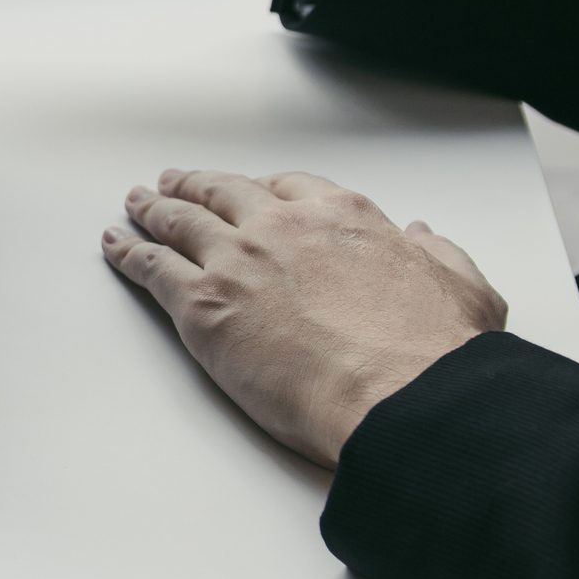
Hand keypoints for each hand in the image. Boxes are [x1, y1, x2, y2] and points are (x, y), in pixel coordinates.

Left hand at [104, 169, 507, 466]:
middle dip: (196, 186)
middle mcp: (283, 226)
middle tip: (174, 183)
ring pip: (180, 222)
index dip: (262, 189)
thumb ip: (438, 254)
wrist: (402, 395)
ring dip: (154, 210)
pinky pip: (153, 269)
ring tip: (137, 203)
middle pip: (224, 193)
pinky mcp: (204, 305)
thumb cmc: (435, 354)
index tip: (249, 191)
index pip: (290, 187)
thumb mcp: (463, 287)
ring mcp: (238, 260)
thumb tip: (424, 236)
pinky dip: (128, 253)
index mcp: (343, 217)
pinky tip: (115, 246)